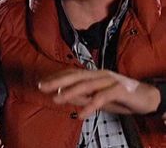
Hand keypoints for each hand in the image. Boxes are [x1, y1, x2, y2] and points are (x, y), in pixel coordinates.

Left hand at [38, 69, 160, 118]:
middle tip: (42, 86)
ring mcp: (109, 80)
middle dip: (57, 81)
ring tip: (56, 99)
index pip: (71, 73)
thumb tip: (66, 97)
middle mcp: (99, 74)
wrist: (145, 96)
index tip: (42, 82)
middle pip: (75, 76)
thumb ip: (84, 96)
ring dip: (70, 92)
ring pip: (86, 85)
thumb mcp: (98, 98)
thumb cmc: (120, 96)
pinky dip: (91, 105)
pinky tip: (81, 114)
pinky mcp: (119, 89)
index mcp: (93, 74)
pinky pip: (102, 97)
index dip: (56, 77)